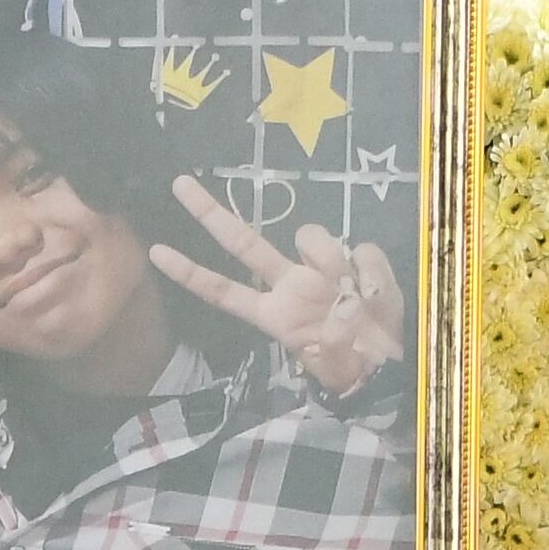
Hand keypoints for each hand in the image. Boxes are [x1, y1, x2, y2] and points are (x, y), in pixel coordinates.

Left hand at [154, 176, 405, 397]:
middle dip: (209, 213)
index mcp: (276, 313)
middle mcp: (290, 284)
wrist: (392, 365)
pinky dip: (371, 271)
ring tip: (355, 297)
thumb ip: (330, 339)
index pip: (224, 291)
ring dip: (330, 259)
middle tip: (178, 183)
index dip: (190, 273)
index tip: (155, 252)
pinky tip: (375, 292)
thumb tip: (337, 295)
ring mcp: (321, 269)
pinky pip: (361, 249)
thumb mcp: (332, 363)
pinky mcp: (357, 260)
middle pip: (243, 242)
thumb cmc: (354, 366)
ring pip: (310, 234)